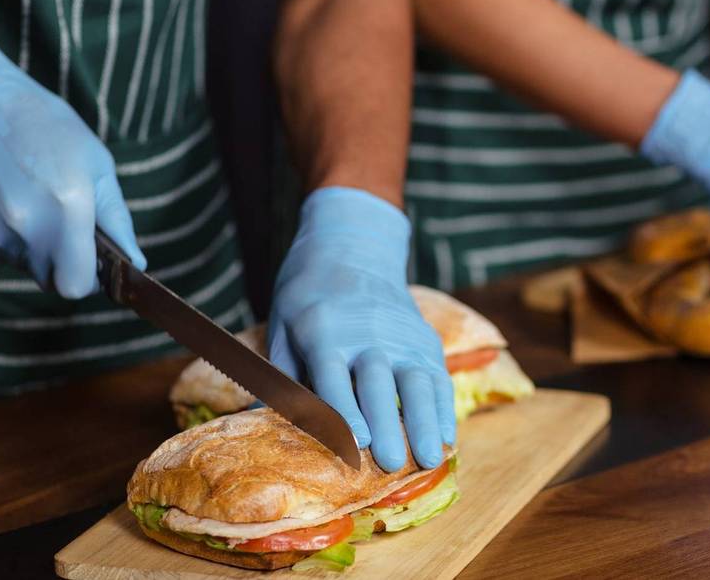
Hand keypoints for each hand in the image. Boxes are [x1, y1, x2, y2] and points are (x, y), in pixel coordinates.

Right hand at [0, 29, 144, 296]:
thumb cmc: (45, 127)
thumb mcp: (96, 164)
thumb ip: (117, 220)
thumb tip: (136, 264)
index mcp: (68, 207)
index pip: (78, 286)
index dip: (89, 279)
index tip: (92, 262)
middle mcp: (24, 224)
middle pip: (50, 280)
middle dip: (62, 261)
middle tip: (60, 220)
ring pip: (20, 265)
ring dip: (31, 245)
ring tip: (27, 197)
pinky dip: (1, 234)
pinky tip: (1, 197)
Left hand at [268, 187, 453, 471]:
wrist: (353, 247)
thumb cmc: (308, 295)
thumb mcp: (284, 325)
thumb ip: (283, 376)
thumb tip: (261, 425)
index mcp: (324, 331)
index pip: (334, 377)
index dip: (346, 411)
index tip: (357, 443)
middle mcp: (367, 333)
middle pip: (380, 383)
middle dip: (389, 424)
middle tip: (392, 462)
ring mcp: (402, 335)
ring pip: (418, 381)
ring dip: (426, 422)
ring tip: (431, 458)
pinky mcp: (424, 339)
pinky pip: (438, 377)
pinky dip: (444, 409)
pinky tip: (448, 438)